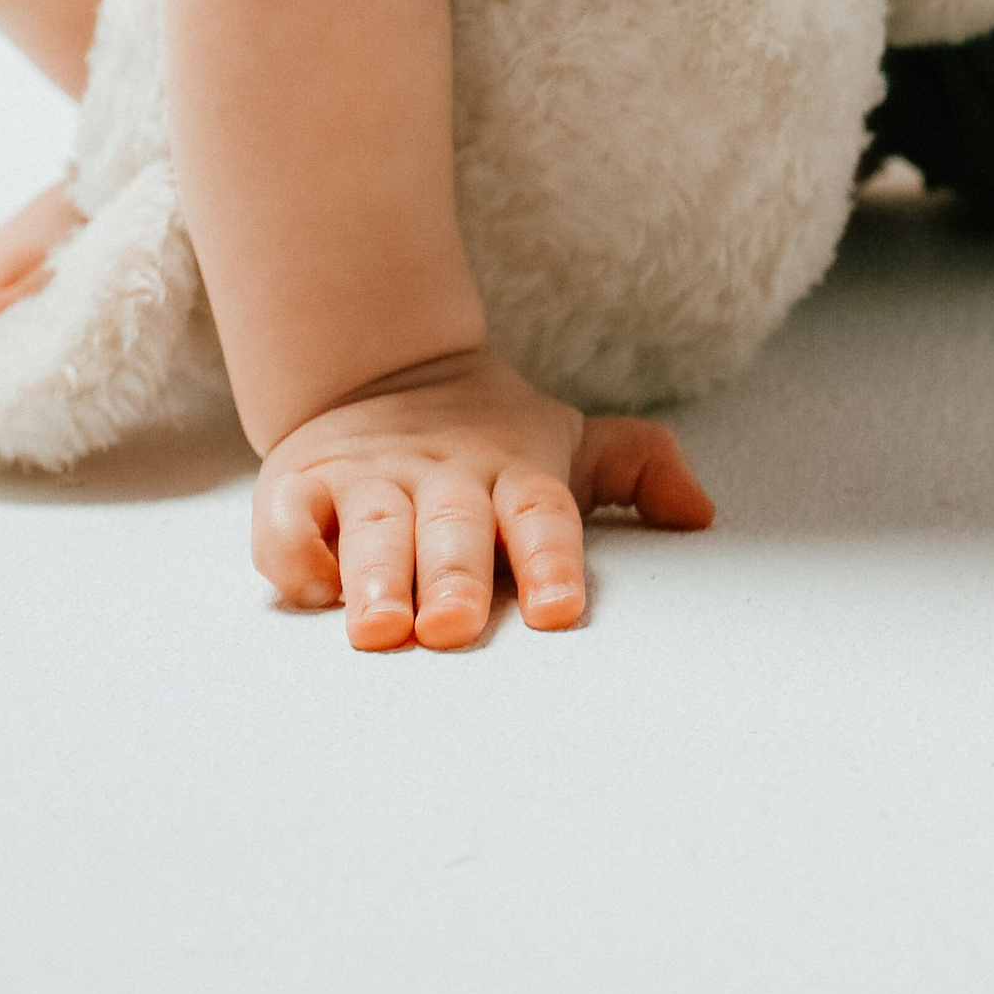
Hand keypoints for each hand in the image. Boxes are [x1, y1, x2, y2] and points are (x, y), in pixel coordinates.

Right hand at [252, 346, 714, 651]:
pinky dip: (296, 550)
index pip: (543, 515)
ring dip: (376, 577)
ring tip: (380, 627)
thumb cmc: (489, 440)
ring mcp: (372, 478)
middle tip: (452, 627)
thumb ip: (638, 468)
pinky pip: (291, 520)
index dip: (553, 560)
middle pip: (455, 529)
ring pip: (373, 528)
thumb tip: (702, 513)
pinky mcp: (303, 482)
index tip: (561, 611)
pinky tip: (310, 586)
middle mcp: (445, 477)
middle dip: (453, 577)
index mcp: (514, 472)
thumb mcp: (569, 444)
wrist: (380, 366)